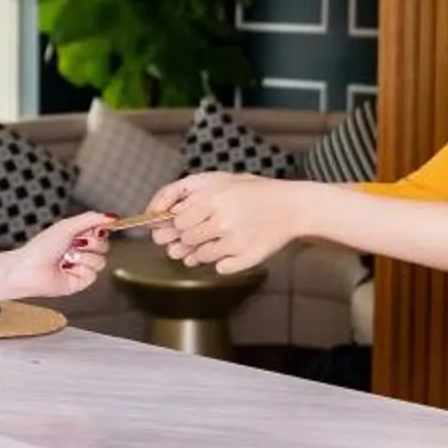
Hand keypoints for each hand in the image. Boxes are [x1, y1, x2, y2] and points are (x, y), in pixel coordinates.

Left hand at [3, 212, 111, 300]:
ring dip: (82, 257)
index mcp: (79, 236)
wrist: (30, 268)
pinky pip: (93, 274)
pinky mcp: (81, 282)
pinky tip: (66, 269)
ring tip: (66, 258)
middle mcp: (82, 251)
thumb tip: (114, 216)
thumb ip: (91, 218)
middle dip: (90, 243)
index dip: (101, 230)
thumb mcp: (68, 226)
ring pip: (101, 260)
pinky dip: (79, 269)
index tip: (96, 229)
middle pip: (105, 246)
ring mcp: (82, 267)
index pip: (102, 231)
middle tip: (73, 244)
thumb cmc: (43, 246)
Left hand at [147, 172, 303, 274]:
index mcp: (212, 196)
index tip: (175, 225)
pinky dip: (220, 262)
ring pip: (198, 256)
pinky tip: (231, 248)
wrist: (291, 207)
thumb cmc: (252, 192)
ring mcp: (232, 240)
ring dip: (201, 251)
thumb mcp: (218, 180)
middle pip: (184, 239)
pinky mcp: (244, 257)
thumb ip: (185, 193)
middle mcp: (221, 218)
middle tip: (201, 231)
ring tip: (219, 237)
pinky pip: (217, 267)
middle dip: (186, 238)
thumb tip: (155, 214)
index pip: (174, 220)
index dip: (171, 224)